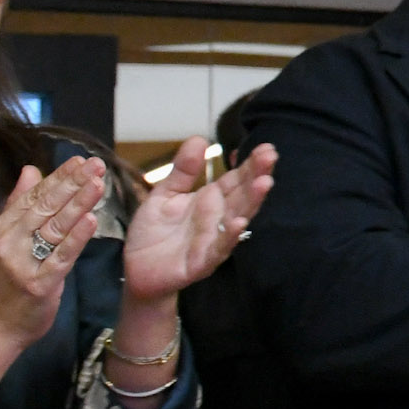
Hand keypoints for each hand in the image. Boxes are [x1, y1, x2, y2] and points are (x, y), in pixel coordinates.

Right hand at [0, 158, 105, 352]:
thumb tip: (30, 170)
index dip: (58, 176)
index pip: (33, 196)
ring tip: (98, 183)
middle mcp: (9, 242)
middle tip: (96, 164)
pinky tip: (91, 220)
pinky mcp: (38, 284)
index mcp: (2, 229)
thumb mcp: (7, 241)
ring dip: (78, 203)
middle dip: (72, 183)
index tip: (80, 159)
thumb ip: (19, 205)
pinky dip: (76, 238)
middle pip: (45, 207)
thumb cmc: (6, 283)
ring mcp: (22, 264)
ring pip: (54, 227)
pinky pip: (61, 257)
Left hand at [123, 139, 276, 302]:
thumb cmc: (154, 233)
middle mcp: (218, 219)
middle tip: (271, 156)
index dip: (251, 164)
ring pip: (237, 219)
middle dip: (258, 176)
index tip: (267, 148)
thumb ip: (183, 170)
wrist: (137, 270)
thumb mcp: (164, 194)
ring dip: (252, 203)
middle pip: (242, 195)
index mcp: (211, 200)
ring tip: (265, 183)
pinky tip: (239, 222)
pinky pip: (218, 249)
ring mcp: (213, 240)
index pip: (236, 179)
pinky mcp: (201, 262)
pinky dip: (229, 237)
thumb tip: (199, 138)